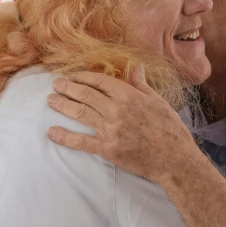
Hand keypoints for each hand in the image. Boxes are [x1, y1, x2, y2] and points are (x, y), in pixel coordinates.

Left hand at [46, 67, 198, 183]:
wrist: (174, 159)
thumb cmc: (170, 129)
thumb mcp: (158, 101)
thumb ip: (142, 85)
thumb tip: (136, 67)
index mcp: (129, 95)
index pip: (99, 81)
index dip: (83, 77)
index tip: (73, 76)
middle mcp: (117, 109)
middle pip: (85, 95)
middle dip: (67, 88)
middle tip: (55, 85)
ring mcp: (111, 129)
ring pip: (80, 113)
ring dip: (63, 105)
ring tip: (51, 100)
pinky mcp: (107, 149)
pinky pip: (81, 141)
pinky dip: (64, 136)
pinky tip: (52, 132)